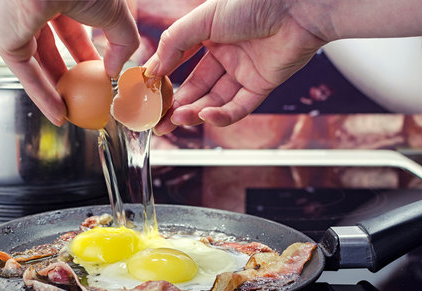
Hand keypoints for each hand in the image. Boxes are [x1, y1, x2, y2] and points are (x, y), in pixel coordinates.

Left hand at [0, 0, 139, 125]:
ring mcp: (17, 23)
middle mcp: (34, 6)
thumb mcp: (117, 16)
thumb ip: (122, 43)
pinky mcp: (6, 40)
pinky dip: (42, 96)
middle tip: (83, 95)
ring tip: (71, 113)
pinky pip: (25, 74)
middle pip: (50, 48)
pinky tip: (58, 114)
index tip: (98, 74)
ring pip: (36, 64)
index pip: (71, 28)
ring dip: (55, 92)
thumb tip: (115, 70)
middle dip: (68, 74)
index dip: (84, 53)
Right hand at [144, 0, 325, 134]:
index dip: (165, 79)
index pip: (181, 62)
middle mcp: (225, 55)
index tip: (149, 94)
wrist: (299, 6)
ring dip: (193, 112)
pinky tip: (204, 115)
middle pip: (196, 87)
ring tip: (175, 120)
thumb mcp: (203, 19)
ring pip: (214, 100)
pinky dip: (221, 115)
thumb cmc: (254, 2)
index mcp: (210, 35)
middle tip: (158, 122)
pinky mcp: (261, 86)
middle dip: (176, 106)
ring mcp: (243, 72)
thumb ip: (174, 43)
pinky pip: (238, 107)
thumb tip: (152, 70)